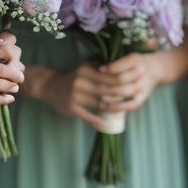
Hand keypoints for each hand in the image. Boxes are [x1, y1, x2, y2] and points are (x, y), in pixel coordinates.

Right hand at [0, 32, 23, 105]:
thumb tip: (9, 54)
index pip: (3, 48)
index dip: (14, 55)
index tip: (16, 60)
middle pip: (5, 68)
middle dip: (17, 74)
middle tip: (20, 77)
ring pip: (0, 84)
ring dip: (12, 87)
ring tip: (15, 87)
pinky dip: (3, 99)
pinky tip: (9, 99)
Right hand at [38, 54, 159, 125]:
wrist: (49, 86)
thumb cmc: (72, 78)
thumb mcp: (84, 68)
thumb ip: (100, 67)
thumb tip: (122, 65)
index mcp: (85, 71)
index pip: (108, 75)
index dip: (124, 77)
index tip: (138, 76)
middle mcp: (80, 83)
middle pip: (106, 89)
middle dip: (124, 91)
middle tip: (137, 92)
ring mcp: (75, 96)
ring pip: (99, 103)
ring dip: (114, 107)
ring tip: (126, 108)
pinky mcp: (71, 108)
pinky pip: (87, 116)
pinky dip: (97, 120)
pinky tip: (106, 122)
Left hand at [95, 51, 163, 110]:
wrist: (155, 69)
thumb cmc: (134, 63)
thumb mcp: (126, 57)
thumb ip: (114, 62)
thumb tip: (98, 69)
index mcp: (136, 59)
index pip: (121, 65)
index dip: (109, 68)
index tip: (98, 69)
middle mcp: (141, 73)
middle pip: (120, 79)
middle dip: (104, 83)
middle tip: (92, 86)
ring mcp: (142, 86)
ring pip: (123, 92)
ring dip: (107, 95)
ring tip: (95, 96)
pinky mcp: (142, 98)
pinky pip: (129, 105)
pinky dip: (116, 107)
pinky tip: (104, 108)